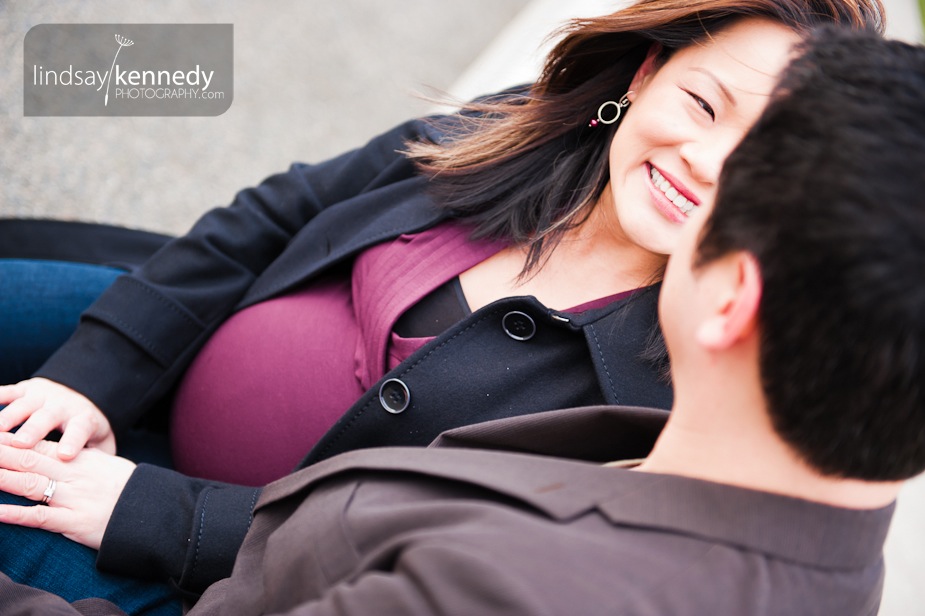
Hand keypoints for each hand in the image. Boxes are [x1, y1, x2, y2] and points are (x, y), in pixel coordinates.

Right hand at [0, 378, 115, 459]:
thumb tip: (98, 482)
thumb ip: (97, 459)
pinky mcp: (25, 389)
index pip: (79, 431)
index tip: (66, 455)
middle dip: (33, 430)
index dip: (73, 442)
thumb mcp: (99, 442)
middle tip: (20, 443)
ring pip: (24, 406)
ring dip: (8, 417)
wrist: (82, 392)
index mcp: (82, 420)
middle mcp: (61, 406)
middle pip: (47, 418)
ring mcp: (42, 396)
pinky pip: (8, 392)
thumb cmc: (86, 428)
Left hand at [0, 433, 133, 549]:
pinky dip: (15, 514)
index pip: (39, 446)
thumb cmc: (130, 489)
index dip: (11, 441)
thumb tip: (60, 454)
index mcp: (80, 459)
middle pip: (28, 459)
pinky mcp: (73, 522)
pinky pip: (39, 517)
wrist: (153, 512)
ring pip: (28, 484)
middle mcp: (73, 475)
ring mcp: (71, 498)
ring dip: (0, 478)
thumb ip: (82, 460)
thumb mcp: (107, 466)